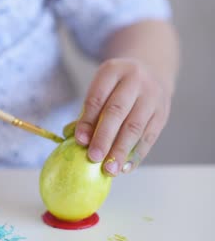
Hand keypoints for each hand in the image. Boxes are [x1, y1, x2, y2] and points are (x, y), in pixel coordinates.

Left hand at [74, 58, 171, 175]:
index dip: (88, 120)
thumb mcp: (101, 87)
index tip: (80, 140)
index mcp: (113, 71)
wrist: (151, 71)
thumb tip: (78, 140)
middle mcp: (135, 80)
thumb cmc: (116, 86)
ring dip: (121, 151)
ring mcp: (152, 96)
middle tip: (94, 157)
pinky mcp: (163, 113)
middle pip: (117, 112)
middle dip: (104, 137)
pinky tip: (125, 168)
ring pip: (135, 127)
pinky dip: (136, 155)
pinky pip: (149, 136)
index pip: (98, 97)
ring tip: (109, 169)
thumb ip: (90, 111)